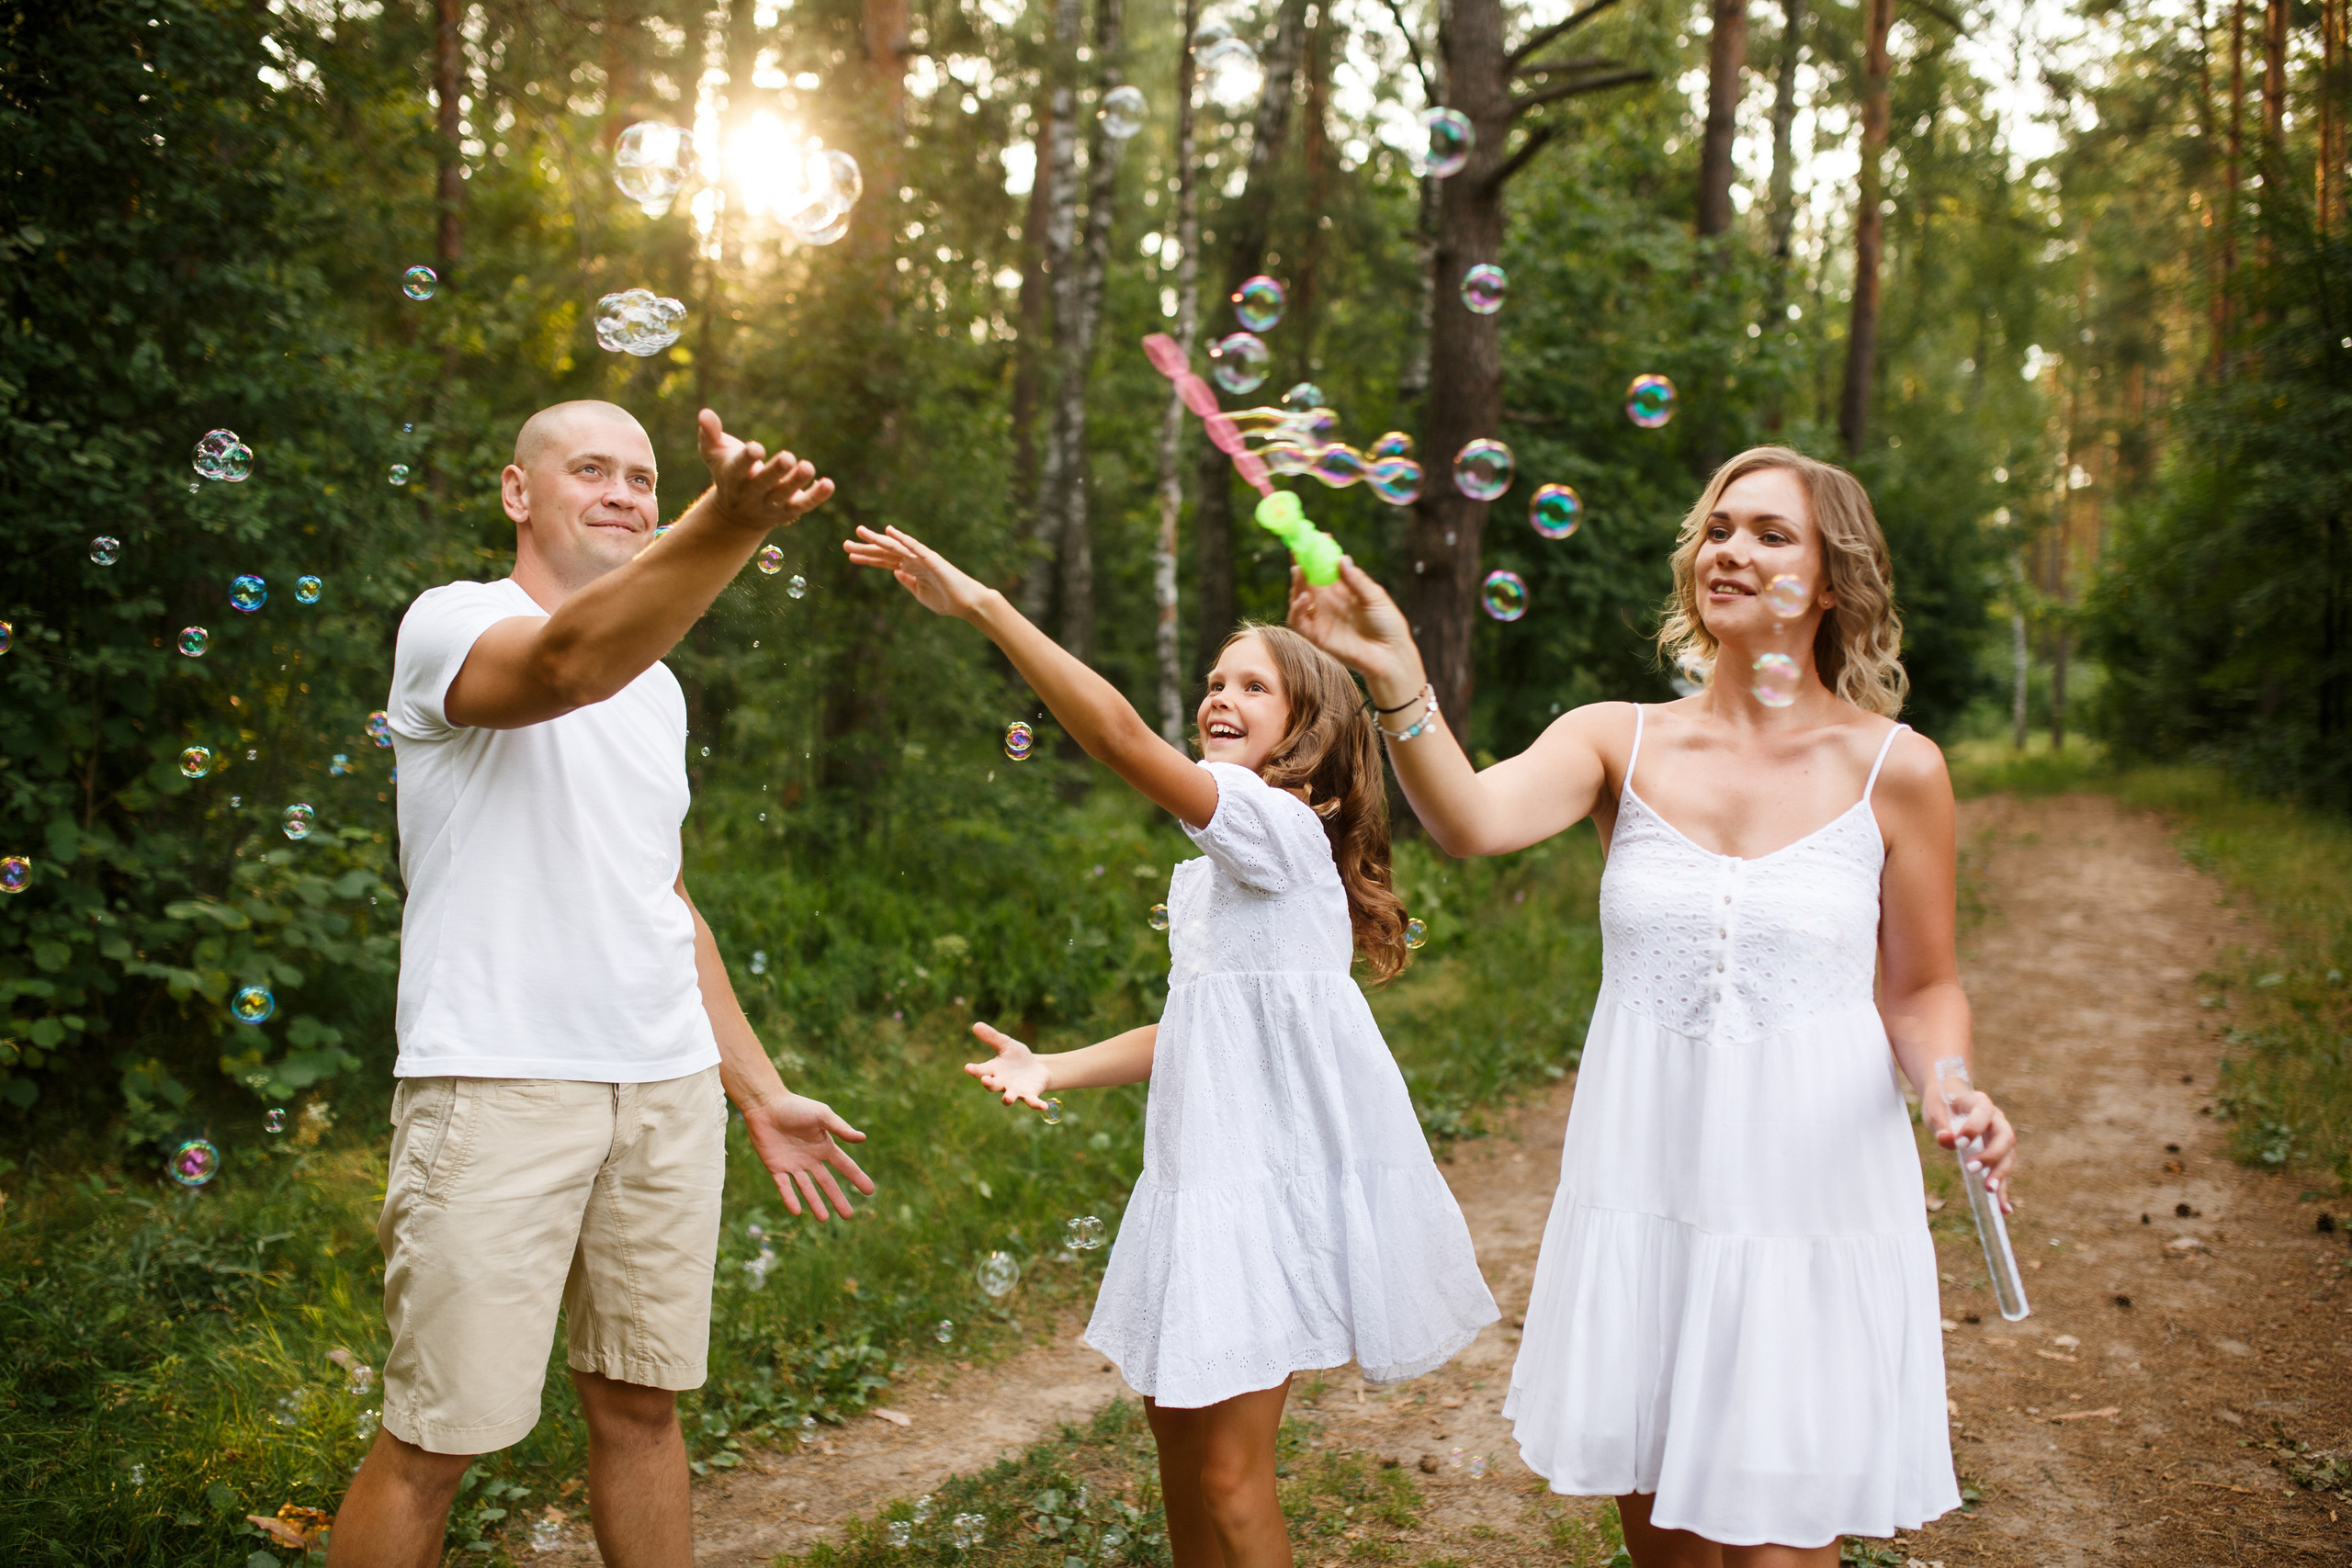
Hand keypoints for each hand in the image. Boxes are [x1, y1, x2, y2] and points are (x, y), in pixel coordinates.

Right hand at [697, 408, 835, 531]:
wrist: (736, 515)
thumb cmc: (727, 472)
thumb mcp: (714, 454)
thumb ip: (710, 434)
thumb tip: (704, 413)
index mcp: (732, 478)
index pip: (738, 469)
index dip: (747, 459)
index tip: (756, 447)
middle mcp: (751, 495)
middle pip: (763, 485)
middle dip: (775, 472)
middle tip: (787, 457)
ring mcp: (770, 505)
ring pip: (784, 496)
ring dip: (796, 483)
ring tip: (808, 467)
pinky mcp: (788, 511)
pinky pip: (803, 505)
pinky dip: (816, 496)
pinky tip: (828, 484)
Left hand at [741, 1091, 873, 1220]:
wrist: (766, 1105)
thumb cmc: (795, 1106)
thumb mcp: (821, 1115)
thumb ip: (840, 1128)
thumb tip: (863, 1138)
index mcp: (824, 1146)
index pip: (844, 1166)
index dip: (857, 1178)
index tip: (870, 1191)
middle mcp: (810, 1158)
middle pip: (827, 1183)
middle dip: (837, 1199)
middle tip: (848, 1216)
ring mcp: (793, 1164)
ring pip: (806, 1188)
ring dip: (815, 1203)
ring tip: (824, 1219)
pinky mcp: (775, 1167)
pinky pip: (784, 1186)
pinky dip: (790, 1198)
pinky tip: (797, 1211)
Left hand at [842, 525, 995, 619]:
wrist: (967, 604)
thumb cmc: (947, 600)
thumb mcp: (920, 594)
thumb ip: (908, 582)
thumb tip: (895, 572)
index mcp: (910, 569)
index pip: (884, 561)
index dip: (867, 558)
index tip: (850, 555)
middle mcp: (914, 560)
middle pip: (885, 552)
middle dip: (866, 548)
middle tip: (845, 544)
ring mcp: (922, 558)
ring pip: (895, 547)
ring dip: (878, 539)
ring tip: (860, 532)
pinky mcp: (932, 559)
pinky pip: (914, 547)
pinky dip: (902, 539)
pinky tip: (890, 531)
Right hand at [964, 1021, 1051, 1109]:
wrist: (1037, 1068)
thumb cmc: (1018, 1058)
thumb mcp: (1006, 1044)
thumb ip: (992, 1037)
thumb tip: (975, 1024)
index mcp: (994, 1070)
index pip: (981, 1071)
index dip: (974, 1070)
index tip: (968, 1067)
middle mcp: (1002, 1083)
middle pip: (992, 1086)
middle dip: (989, 1084)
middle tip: (986, 1080)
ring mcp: (1015, 1091)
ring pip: (1008, 1098)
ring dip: (1008, 1098)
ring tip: (1008, 1098)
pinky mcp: (1030, 1095)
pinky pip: (1032, 1102)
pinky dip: (1037, 1105)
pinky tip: (1044, 1106)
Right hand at [1286, 558, 1425, 695]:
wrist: (1391, 654)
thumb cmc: (1387, 624)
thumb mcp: (1375, 597)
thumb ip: (1357, 581)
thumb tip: (1341, 559)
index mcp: (1342, 588)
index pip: (1323, 566)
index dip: (1318, 551)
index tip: (1317, 536)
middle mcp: (1327, 601)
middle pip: (1306, 578)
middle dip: (1300, 562)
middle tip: (1298, 549)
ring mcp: (1320, 617)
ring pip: (1297, 596)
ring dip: (1295, 583)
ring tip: (1300, 571)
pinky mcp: (1316, 635)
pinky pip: (1298, 621)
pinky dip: (1296, 608)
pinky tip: (1304, 598)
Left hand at [1929, 1085, 2018, 1211]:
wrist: (1951, 1100)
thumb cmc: (1942, 1104)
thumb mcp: (1935, 1110)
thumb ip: (1941, 1124)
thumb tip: (1946, 1140)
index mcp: (1981, 1103)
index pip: (1983, 1114)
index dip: (1974, 1128)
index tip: (1958, 1143)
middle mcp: (1997, 1120)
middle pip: (2005, 1138)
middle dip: (1991, 1155)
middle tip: (1972, 1168)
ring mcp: (2000, 1138)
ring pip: (2008, 1156)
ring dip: (2000, 1174)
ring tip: (1989, 1190)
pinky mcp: (1998, 1154)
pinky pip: (2003, 1171)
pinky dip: (2003, 1190)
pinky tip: (2004, 1208)